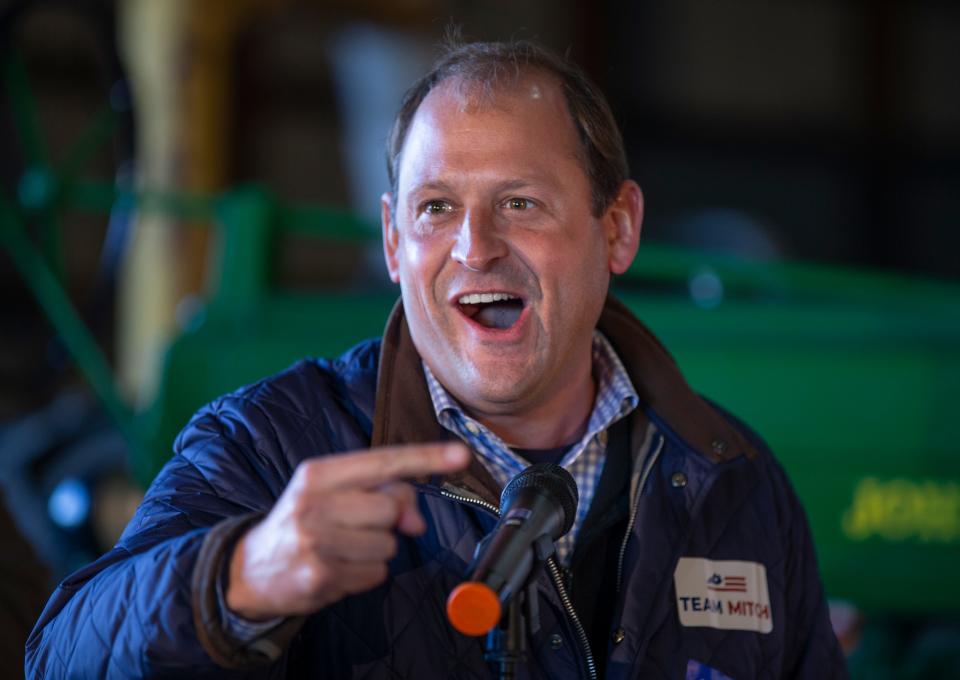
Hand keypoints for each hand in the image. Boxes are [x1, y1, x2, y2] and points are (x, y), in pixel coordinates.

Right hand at [225, 443, 469, 619]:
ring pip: (388, 543)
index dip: (427, 458)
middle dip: (386, 519)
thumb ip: (381, 494)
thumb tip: (416, 522)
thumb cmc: (304, 522)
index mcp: (319, 473)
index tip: (461, 454)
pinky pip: (376, 573)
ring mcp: (316, 542)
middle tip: (356, 525)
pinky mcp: (321, 576)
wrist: (251, 569)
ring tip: (343, 548)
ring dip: (376, 550)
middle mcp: (315, 503)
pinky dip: (365, 574)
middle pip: (391, 507)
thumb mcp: (333, 495)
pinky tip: (338, 568)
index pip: (384, 461)